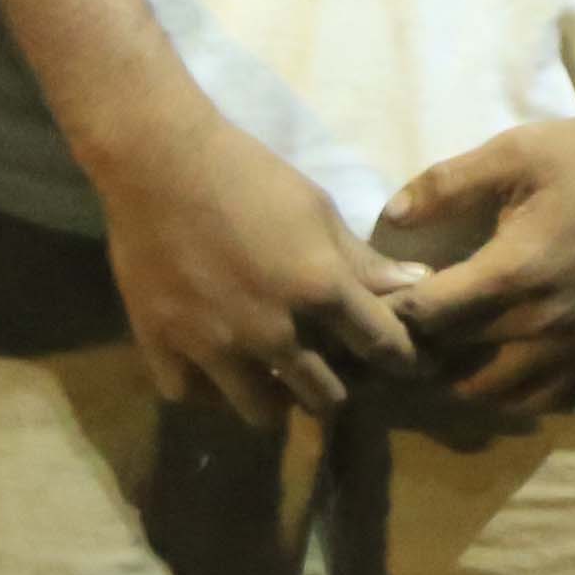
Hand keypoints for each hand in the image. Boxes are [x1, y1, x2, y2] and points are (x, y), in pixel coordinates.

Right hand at [88, 106, 427, 423]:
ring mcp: (213, 347)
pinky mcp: (162, 347)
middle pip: (324, 397)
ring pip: (262, 414)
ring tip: (275, 377)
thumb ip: (361, 258)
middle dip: (338, 388)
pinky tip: (215, 369)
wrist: (157, 159)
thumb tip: (416, 283)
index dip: (398, 359)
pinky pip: (192, 397)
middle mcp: (270, 331)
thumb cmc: (247, 173)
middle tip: (331, 372)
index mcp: (318, 289)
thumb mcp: (316, 208)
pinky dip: (207, 389)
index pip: (380, 346)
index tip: (401, 364)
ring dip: (277, 400)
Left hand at [383, 111, 574, 417]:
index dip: (392, 309)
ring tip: (438, 346)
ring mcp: (572, 344)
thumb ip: (446, 184)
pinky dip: (501, 391)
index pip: (428, 316)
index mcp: (515, 270)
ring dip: (455, 376)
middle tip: (394, 327)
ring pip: (490, 393)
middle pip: (451, 362)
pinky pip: (535, 398)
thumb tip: (389, 217)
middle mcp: (542, 321)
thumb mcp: (513, 151)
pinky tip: (487, 360)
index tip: (377, 295)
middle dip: (415, 348)